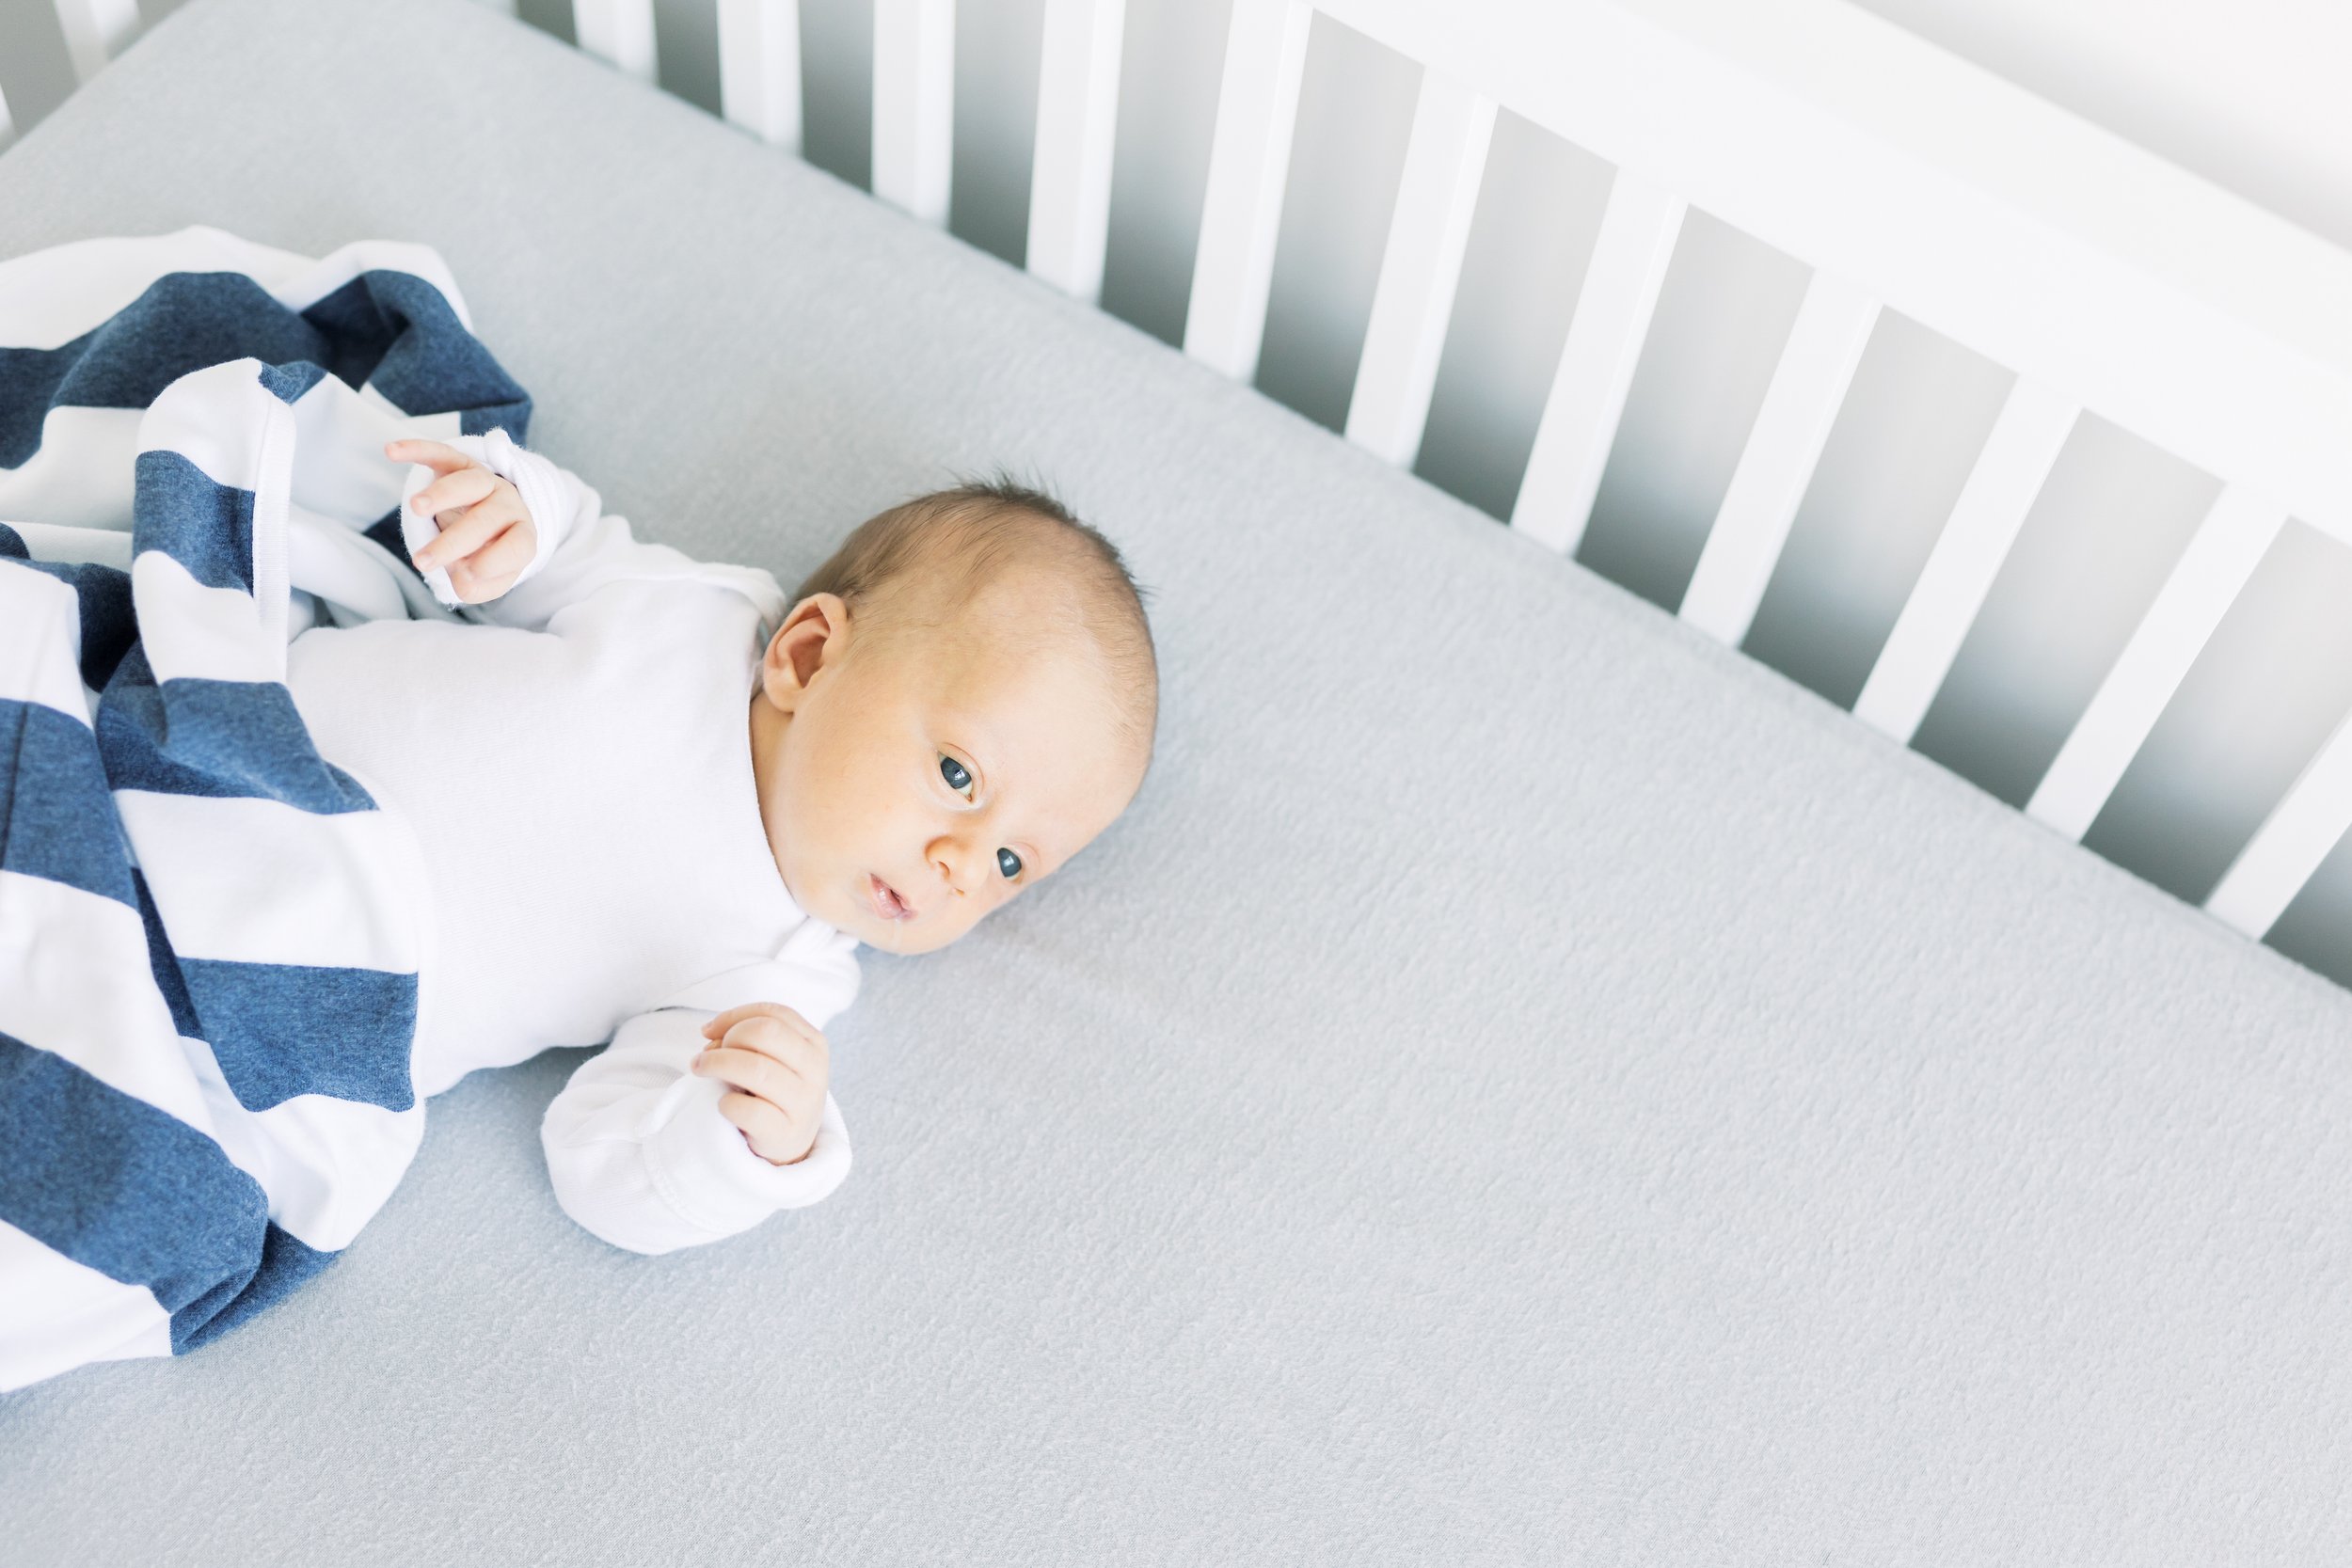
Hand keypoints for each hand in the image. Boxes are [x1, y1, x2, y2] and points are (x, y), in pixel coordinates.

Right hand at [386, 437, 536, 602]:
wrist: (489, 521)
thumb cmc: (487, 554)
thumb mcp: (490, 578)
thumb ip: (479, 585)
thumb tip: (462, 579)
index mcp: (522, 533)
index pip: (518, 547)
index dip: (493, 563)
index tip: (462, 577)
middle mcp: (508, 504)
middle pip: (485, 519)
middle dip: (453, 542)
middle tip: (422, 561)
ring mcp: (485, 481)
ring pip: (468, 482)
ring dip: (441, 493)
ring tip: (415, 508)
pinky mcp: (459, 463)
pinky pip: (441, 453)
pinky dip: (418, 450)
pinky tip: (392, 451)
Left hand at [691, 1003, 829, 1165]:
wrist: (791, 1141)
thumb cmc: (773, 1090)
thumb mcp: (773, 1057)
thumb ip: (747, 1037)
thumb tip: (710, 1033)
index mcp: (814, 1043)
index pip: (773, 1013)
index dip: (734, 1016)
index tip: (709, 1031)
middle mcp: (814, 1070)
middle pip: (765, 1033)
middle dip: (727, 1039)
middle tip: (707, 1056)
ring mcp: (804, 1103)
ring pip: (756, 1068)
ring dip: (717, 1065)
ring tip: (701, 1070)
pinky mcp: (786, 1133)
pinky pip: (748, 1110)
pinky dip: (726, 1103)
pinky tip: (723, 1104)